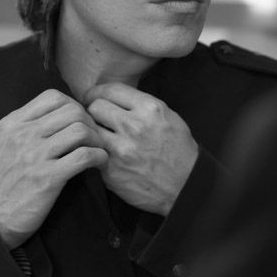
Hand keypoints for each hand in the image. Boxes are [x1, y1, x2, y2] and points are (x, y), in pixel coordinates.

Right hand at [0, 89, 107, 248]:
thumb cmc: (2, 182)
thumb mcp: (3, 144)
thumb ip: (24, 126)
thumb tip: (57, 112)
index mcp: (12, 124)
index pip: (53, 97)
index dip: (74, 105)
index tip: (79, 120)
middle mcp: (23, 135)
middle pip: (72, 111)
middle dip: (90, 122)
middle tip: (93, 137)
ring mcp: (35, 155)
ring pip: (81, 130)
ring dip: (96, 140)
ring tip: (97, 150)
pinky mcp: (49, 178)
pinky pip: (85, 156)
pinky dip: (99, 157)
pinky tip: (99, 163)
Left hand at [83, 83, 197, 215]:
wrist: (187, 187)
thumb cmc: (179, 151)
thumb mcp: (169, 117)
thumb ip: (142, 105)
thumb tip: (115, 98)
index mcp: (150, 109)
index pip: (110, 89)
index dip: (97, 92)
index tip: (92, 97)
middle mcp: (134, 126)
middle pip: (95, 107)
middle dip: (94, 111)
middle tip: (95, 118)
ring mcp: (121, 149)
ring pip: (90, 130)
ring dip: (93, 132)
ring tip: (99, 136)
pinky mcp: (111, 171)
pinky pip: (94, 153)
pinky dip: (97, 153)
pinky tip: (104, 155)